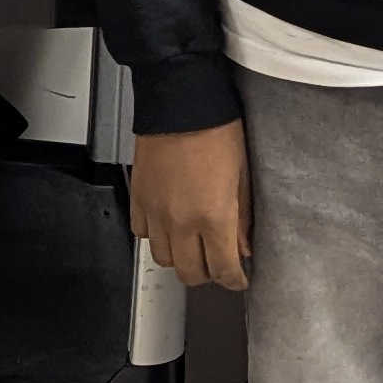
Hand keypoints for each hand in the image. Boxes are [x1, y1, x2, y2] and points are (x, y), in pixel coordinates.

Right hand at [129, 120, 251, 291]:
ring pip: (163, 259)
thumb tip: (244, 246)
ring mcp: (156, 212)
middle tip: (217, 262)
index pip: (223, 270)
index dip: (234, 280)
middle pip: (190, 273)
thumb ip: (243, 218)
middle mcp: (182, 221)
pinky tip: (168, 225)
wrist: (181, 103)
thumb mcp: (242, 175)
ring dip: (180, 258)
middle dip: (207, 274)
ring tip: (192, 245)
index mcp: (214, 217)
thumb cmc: (216, 130)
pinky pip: (142, 233)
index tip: (238, 277)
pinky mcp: (138, 198)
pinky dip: (155, 236)